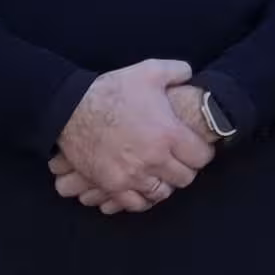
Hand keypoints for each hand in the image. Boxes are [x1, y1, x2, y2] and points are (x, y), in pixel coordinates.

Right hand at [51, 60, 213, 212]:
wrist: (72, 108)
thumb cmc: (113, 90)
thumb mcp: (150, 71)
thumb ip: (178, 71)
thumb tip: (190, 75)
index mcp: (168, 134)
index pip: (201, 157)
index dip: (202, 152)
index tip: (196, 147)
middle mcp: (154, 159)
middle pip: (185, 178)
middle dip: (185, 168)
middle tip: (179, 160)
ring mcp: (132, 175)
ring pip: (162, 193)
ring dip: (164, 183)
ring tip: (161, 173)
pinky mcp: (112, 185)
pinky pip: (136, 204)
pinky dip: (142, 198)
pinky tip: (143, 186)